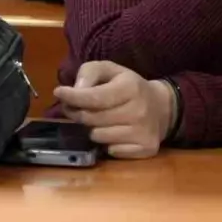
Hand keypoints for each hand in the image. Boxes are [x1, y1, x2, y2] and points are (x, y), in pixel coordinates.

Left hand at [53, 61, 177, 159]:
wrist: (162, 108)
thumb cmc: (129, 87)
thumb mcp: (111, 70)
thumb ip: (90, 73)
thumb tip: (75, 90)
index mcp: (130, 87)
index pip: (94, 97)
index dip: (73, 97)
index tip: (59, 92)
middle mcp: (139, 111)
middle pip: (91, 119)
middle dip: (78, 113)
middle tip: (77, 107)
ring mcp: (143, 132)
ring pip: (98, 136)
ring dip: (93, 128)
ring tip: (101, 119)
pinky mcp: (146, 149)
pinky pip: (111, 151)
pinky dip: (107, 143)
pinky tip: (115, 132)